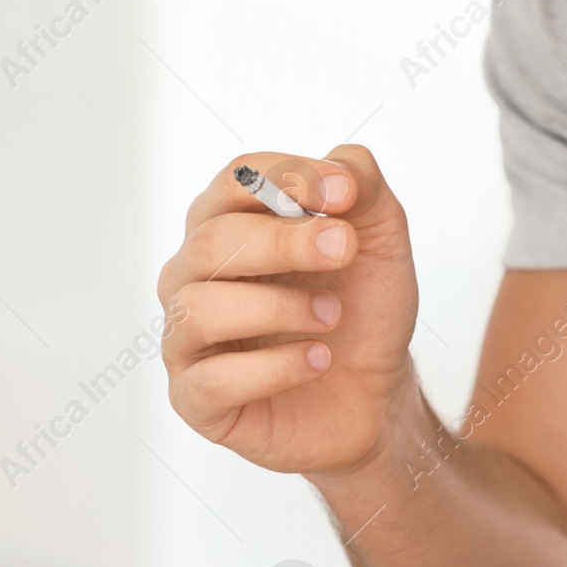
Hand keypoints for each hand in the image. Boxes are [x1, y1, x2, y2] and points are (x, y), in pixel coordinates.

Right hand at [157, 144, 419, 474]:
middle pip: (212, 240)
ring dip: (279, 308)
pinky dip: (276, 369)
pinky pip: (213, 380)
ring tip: (332, 317)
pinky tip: (318, 361)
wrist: (376, 394)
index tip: (345, 195)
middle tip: (344, 251)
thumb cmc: (362, 310)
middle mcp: (194, 275)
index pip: (234, 181)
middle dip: (285, 241)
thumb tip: (338, 167)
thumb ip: (361, 185)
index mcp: (228, 224)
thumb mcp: (380, 238)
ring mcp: (186, 338)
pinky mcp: (195, 399)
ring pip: (200, 309)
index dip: (286, 179)